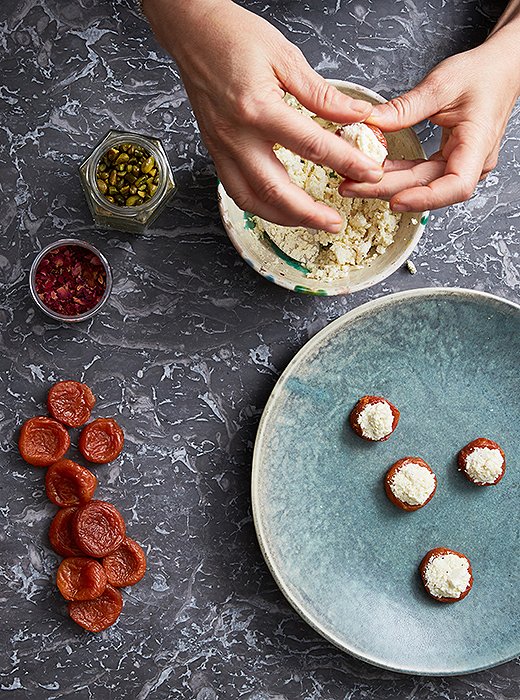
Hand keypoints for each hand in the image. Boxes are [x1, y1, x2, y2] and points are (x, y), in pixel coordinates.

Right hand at [143, 0, 383, 231]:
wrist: (192, 32)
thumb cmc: (234, 37)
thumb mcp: (286, 57)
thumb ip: (322, 94)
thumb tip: (358, 114)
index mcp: (258, 108)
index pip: (312, 146)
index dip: (346, 162)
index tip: (369, 172)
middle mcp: (236, 135)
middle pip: (276, 190)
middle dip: (309, 213)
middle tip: (335, 222)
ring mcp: (221, 147)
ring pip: (252, 200)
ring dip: (283, 218)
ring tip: (310, 221)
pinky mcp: (214, 151)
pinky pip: (236, 191)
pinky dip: (260, 205)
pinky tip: (279, 208)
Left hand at [339, 36, 519, 210]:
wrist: (500, 70)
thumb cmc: (482, 74)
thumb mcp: (441, 84)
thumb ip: (405, 108)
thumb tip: (370, 122)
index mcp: (477, 144)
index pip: (456, 186)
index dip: (425, 199)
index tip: (395, 201)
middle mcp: (472, 163)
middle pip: (428, 187)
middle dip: (386, 189)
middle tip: (350, 187)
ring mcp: (460, 165)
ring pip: (420, 184)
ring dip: (387, 184)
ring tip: (353, 182)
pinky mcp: (448, 161)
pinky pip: (420, 174)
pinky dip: (396, 173)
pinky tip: (373, 171)